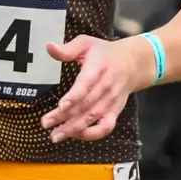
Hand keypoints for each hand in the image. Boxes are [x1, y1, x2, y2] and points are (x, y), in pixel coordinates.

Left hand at [41, 35, 155, 142]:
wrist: (135, 62)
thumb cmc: (105, 53)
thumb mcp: (87, 44)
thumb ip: (68, 49)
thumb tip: (49, 47)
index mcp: (99, 68)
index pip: (87, 84)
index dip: (74, 96)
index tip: (61, 105)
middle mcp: (107, 86)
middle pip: (85, 105)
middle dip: (64, 116)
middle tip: (45, 123)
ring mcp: (111, 100)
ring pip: (92, 117)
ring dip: (74, 128)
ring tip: (55, 135)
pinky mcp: (115, 110)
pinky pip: (106, 126)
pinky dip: (93, 134)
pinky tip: (77, 135)